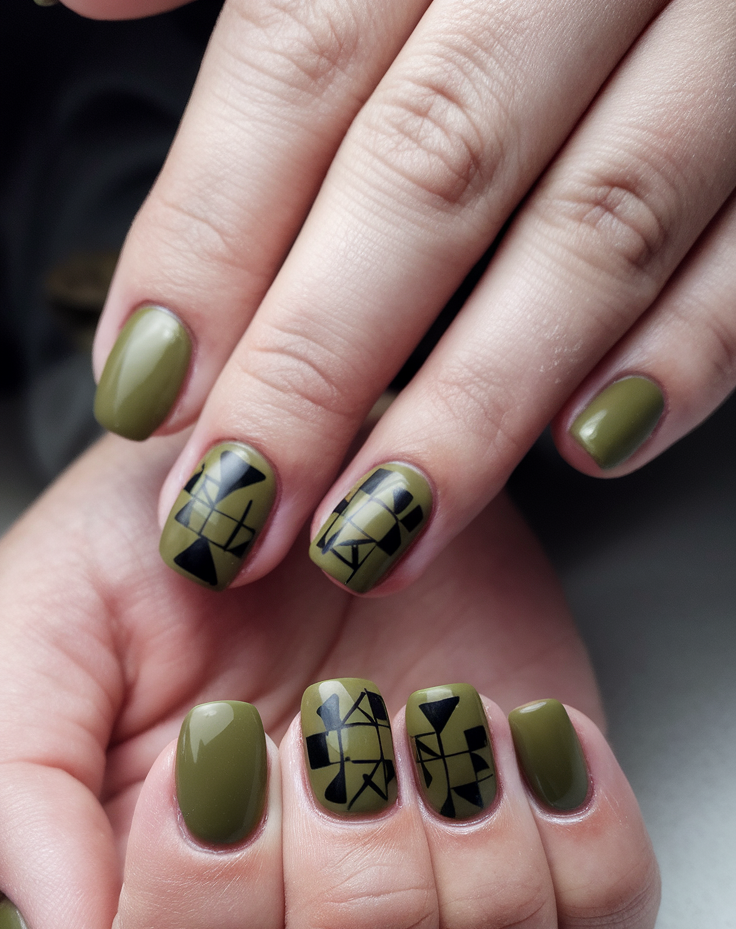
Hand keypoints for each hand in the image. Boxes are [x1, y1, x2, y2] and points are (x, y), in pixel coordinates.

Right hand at [0, 435, 657, 928]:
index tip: (217, 752)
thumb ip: (22, 809)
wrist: (316, 465)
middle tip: (331, 734)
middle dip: (347, 906)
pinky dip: (580, 836)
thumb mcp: (48, 639)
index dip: (203, 925)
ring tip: (431, 722)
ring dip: (469, 876)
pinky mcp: (550, 873)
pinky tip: (517, 733)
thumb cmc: (170, 559)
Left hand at [59, 0, 735, 594]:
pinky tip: (592, 446)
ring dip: (479, 402)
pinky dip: (686, 351)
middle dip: (321, 361)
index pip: (299, 61)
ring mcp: (719, 31)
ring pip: (595, 228)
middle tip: (239, 505)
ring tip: (379, 529)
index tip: (148, 382)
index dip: (210, 234)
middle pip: (430, 169)